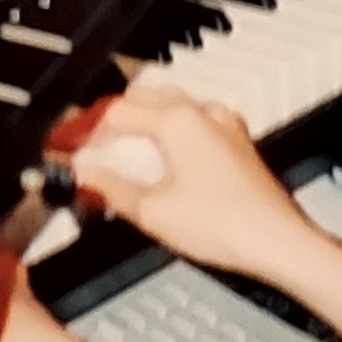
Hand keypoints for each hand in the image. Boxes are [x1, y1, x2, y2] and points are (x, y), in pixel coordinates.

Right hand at [67, 79, 324, 282]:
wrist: (279, 242)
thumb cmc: (227, 225)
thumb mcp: (152, 211)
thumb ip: (111, 189)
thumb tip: (85, 178)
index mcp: (177, 120)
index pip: (114, 113)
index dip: (81, 128)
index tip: (62, 142)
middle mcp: (202, 113)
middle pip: (142, 100)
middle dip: (108, 118)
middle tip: (83, 139)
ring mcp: (223, 125)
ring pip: (169, 106)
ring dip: (138, 121)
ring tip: (115, 145)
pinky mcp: (236, 143)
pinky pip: (191, 122)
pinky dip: (166, 132)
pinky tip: (159, 156)